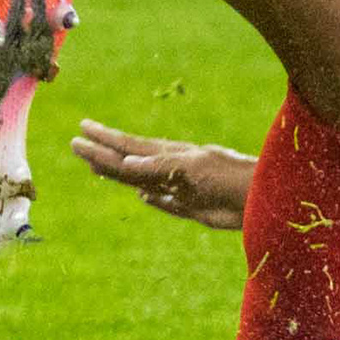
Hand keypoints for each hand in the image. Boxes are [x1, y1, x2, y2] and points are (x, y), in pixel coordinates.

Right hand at [72, 117, 252, 226]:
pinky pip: (166, 204)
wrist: (263, 199)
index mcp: (172, 155)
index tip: (82, 130)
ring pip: (142, 182)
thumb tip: (125, 164)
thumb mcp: (194, 168)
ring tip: (96, 167)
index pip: (130, 146)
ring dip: (119, 175)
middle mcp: (173, 169)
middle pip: (129, 162)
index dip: (105, 140)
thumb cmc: (231, 176)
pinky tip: (143, 198)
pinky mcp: (194, 209)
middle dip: (103, 154)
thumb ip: (161, 167)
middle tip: (76, 144)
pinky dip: (154, 201)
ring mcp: (181, 188)